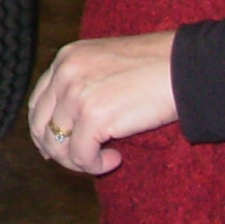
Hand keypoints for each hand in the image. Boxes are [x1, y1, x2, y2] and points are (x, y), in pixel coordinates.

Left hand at [27, 31, 176, 173]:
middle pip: (40, 125)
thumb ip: (83, 85)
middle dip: (56, 150)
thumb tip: (65, 127)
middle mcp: (65, 74)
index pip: (38, 101)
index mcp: (67, 58)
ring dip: (78, 161)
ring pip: (57, 145)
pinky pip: (80, 156)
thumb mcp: (106, 64)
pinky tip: (114, 159)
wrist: (185, 67)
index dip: (43, 129)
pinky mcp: (94, 117)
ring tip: (103, 159)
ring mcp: (77, 94)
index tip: (58, 147)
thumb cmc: (156, 68)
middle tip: (81, 160)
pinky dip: (95, 165)